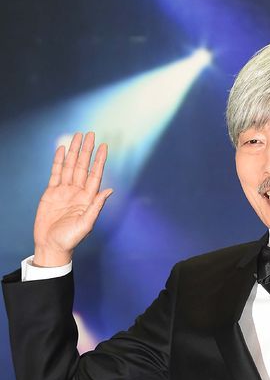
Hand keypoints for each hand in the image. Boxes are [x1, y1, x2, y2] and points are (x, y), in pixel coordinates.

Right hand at [33, 130, 112, 265]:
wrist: (51, 245)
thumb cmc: (70, 239)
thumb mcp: (86, 224)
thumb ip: (96, 206)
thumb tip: (109, 190)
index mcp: (87, 199)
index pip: (95, 175)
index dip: (99, 160)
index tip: (104, 146)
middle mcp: (77, 192)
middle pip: (82, 166)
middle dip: (87, 150)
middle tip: (91, 134)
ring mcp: (64, 191)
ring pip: (70, 166)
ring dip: (74, 151)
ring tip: (78, 136)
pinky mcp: (51, 192)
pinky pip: (56, 173)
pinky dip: (58, 161)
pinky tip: (62, 150)